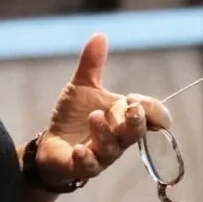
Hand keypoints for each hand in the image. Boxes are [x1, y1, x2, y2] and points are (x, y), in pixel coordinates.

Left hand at [33, 33, 173, 184]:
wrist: (51, 146)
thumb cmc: (74, 118)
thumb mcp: (81, 88)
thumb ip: (92, 65)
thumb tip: (99, 35)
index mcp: (122, 118)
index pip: (151, 115)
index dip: (151, 108)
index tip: (135, 98)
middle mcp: (117, 138)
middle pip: (135, 133)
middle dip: (137, 121)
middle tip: (132, 107)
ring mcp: (101, 155)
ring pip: (112, 148)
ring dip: (105, 133)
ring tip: (95, 116)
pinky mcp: (81, 166)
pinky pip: (89, 167)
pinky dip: (86, 158)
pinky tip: (80, 150)